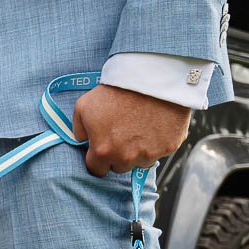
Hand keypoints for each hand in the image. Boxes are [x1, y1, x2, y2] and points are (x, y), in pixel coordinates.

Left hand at [70, 84, 191, 176]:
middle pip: (119, 167)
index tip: (102, 148)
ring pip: (140, 162)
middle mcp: (126, 157)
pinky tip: (153, 125)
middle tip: (121, 134)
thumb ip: (78, 130)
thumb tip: (83, 141)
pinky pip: (160, 151)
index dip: (97, 159)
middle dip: (118, 155)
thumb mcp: (83, 107)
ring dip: (138, 151)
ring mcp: (150, 154)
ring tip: (138, 128)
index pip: (96, 170)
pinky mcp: (169, 146)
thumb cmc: (114, 91)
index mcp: (103, 151)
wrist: (150, 78)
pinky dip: (157, 142)